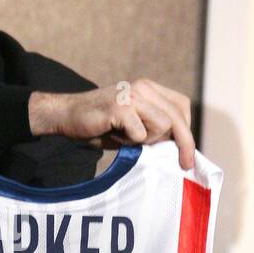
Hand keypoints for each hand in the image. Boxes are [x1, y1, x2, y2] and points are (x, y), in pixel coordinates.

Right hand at [29, 79, 194, 169]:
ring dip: (147, 140)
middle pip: (177, 117)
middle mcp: (143, 87)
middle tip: (185, 165)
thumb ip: (155, 129)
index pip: (181, 106)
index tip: (185, 153)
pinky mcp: (121, 107)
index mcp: (149, 88)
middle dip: (185, 144)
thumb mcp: (134, 125)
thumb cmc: (101, 125)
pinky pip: (140, 134)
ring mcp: (132, 95)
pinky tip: (115, 136)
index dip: (186, 130)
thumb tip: (180, 148)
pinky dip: (130, 142)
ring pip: (163, 125)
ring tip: (126, 138)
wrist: (67, 115)